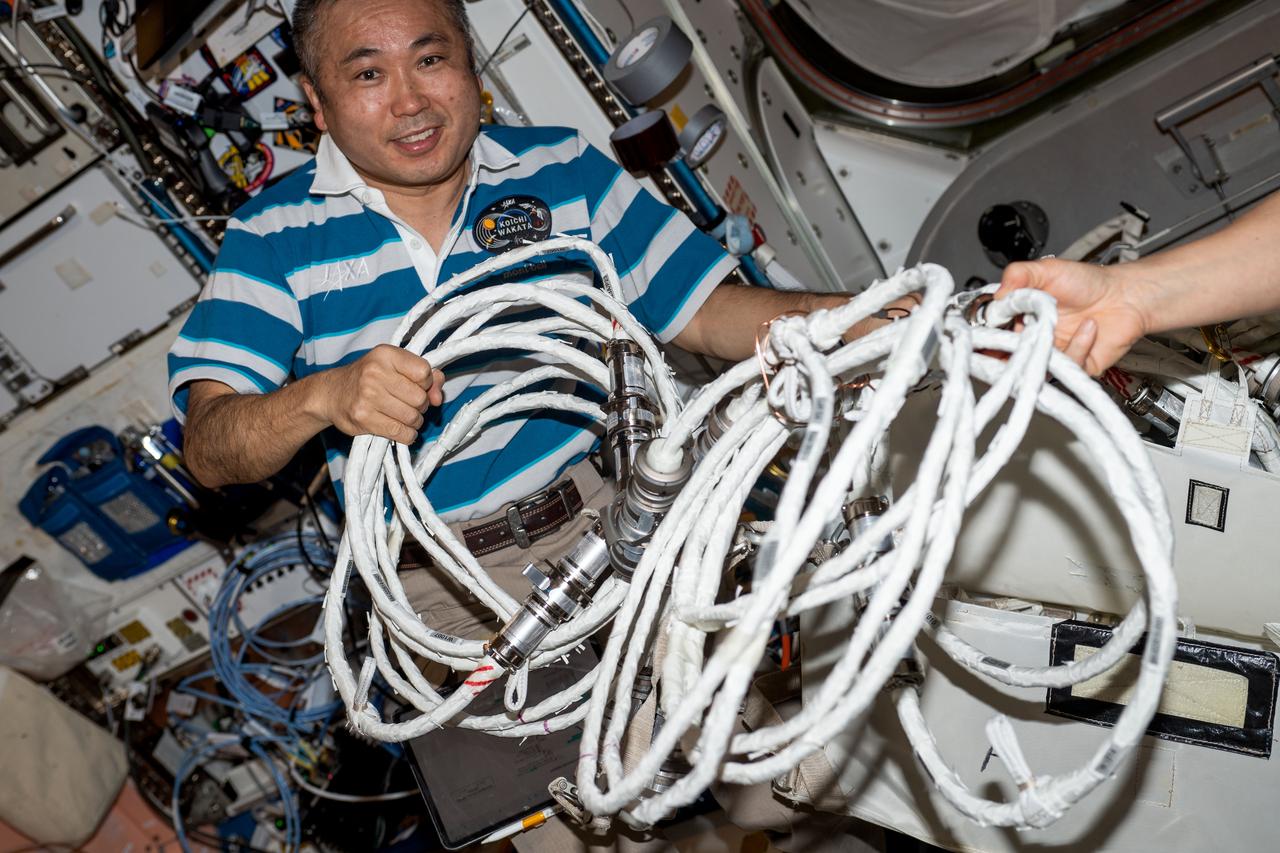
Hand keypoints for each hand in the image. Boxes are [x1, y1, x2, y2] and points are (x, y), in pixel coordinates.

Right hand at [315, 344, 444, 443]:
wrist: (330, 394)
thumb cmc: (367, 378)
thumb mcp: (393, 366)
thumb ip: (424, 376)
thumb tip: (438, 397)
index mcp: (385, 354)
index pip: (424, 372)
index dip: (426, 383)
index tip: (418, 386)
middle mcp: (375, 373)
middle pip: (420, 398)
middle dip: (420, 406)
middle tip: (410, 405)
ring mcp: (368, 397)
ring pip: (412, 417)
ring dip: (414, 421)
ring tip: (404, 416)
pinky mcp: (364, 419)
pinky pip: (401, 433)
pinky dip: (407, 434)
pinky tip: (400, 428)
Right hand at [996, 259, 1151, 374]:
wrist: (1126, 296)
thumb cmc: (1089, 283)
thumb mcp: (1048, 270)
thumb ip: (1018, 275)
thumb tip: (997, 295)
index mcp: (1022, 316)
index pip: (995, 331)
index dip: (988, 335)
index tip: (988, 331)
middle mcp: (1035, 337)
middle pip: (1010, 355)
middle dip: (1010, 349)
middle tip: (1016, 338)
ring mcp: (1053, 354)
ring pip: (1036, 366)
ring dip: (1046, 347)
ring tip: (1057, 326)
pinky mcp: (1074, 366)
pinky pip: (1067, 367)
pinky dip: (1078, 346)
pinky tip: (1089, 328)